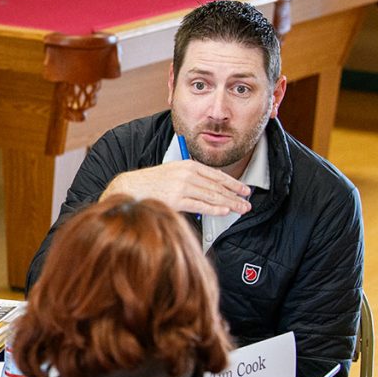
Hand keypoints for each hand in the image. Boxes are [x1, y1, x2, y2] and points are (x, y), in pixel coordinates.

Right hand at [100, 160, 250, 216]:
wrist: (130, 188)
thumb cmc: (151, 183)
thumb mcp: (173, 173)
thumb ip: (191, 178)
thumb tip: (210, 190)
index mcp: (187, 165)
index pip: (216, 175)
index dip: (232, 183)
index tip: (244, 189)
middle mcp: (186, 174)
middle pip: (217, 186)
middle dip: (235, 195)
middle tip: (247, 202)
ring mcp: (181, 186)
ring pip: (212, 196)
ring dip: (229, 203)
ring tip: (241, 208)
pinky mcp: (176, 199)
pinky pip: (200, 205)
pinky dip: (214, 208)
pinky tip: (224, 211)